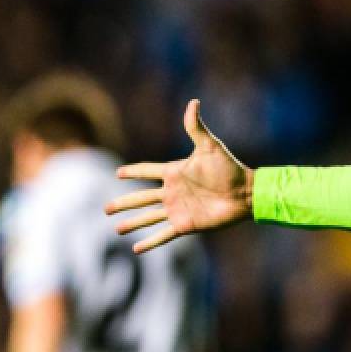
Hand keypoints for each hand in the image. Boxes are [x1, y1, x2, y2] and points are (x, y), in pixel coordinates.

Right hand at [106, 99, 253, 253]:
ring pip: (147, 217)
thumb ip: (196, 127)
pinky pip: (163, 234)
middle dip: (123, 203)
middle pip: (140, 198)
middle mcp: (172, 192)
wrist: (245, 193)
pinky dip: (150, 242)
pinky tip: (136, 249)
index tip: (118, 173)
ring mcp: (177, 209)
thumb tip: (193, 102)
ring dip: (132, 223)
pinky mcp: (185, 225)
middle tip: (105, 208)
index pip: (147, 171)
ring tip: (116, 228)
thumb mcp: (210, 146)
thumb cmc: (229, 168)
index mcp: (174, 173)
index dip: (133, 172)